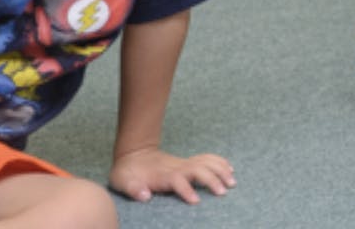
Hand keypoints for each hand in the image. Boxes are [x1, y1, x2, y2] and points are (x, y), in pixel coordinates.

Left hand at [109, 148, 234, 204]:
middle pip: (198, 170)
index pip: (178, 181)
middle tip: (223, 192)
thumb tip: (145, 196)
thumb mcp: (122, 180)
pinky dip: (220, 162)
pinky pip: (207, 158)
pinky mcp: (188, 163)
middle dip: (212, 179)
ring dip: (220, 170)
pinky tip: (229, 169)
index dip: (186, 190)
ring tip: (232, 182)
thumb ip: (132, 188)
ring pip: (206, 163)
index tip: (196, 201)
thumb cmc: (127, 172)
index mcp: (162, 175)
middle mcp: (176, 168)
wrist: (134, 153)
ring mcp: (183, 163)